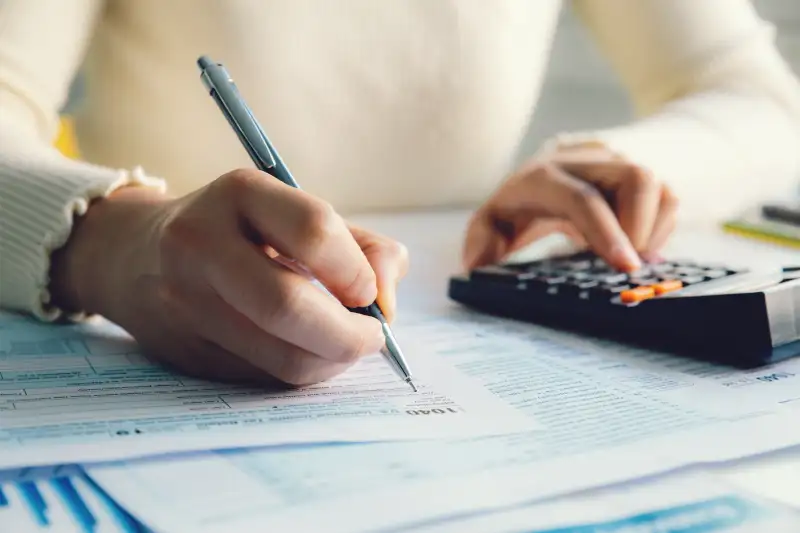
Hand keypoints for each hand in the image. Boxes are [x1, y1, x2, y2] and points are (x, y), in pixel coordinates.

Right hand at [50, 169, 408, 386]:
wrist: (136, 255)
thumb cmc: (242, 232)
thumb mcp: (298, 215)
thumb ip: (363, 247)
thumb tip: (388, 302)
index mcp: (240, 193)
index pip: (313, 232)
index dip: (357, 271)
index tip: (370, 292)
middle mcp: (201, 243)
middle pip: (288, 305)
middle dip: (348, 334)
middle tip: (372, 337)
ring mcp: (186, 301)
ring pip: (280, 355)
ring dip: (331, 361)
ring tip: (345, 345)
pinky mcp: (186, 350)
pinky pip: (264, 376)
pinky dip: (302, 371)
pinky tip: (309, 353)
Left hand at [463, 145, 678, 270]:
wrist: (547, 172)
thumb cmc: (519, 205)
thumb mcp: (492, 222)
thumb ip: (482, 242)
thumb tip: (478, 266)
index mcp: (544, 176)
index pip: (582, 198)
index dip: (606, 232)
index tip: (625, 267)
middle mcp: (586, 162)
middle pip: (636, 178)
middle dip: (640, 227)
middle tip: (628, 267)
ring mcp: (618, 165)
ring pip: (658, 187)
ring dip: (652, 229)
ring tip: (628, 258)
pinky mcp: (639, 175)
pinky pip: (669, 198)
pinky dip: (660, 228)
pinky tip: (635, 248)